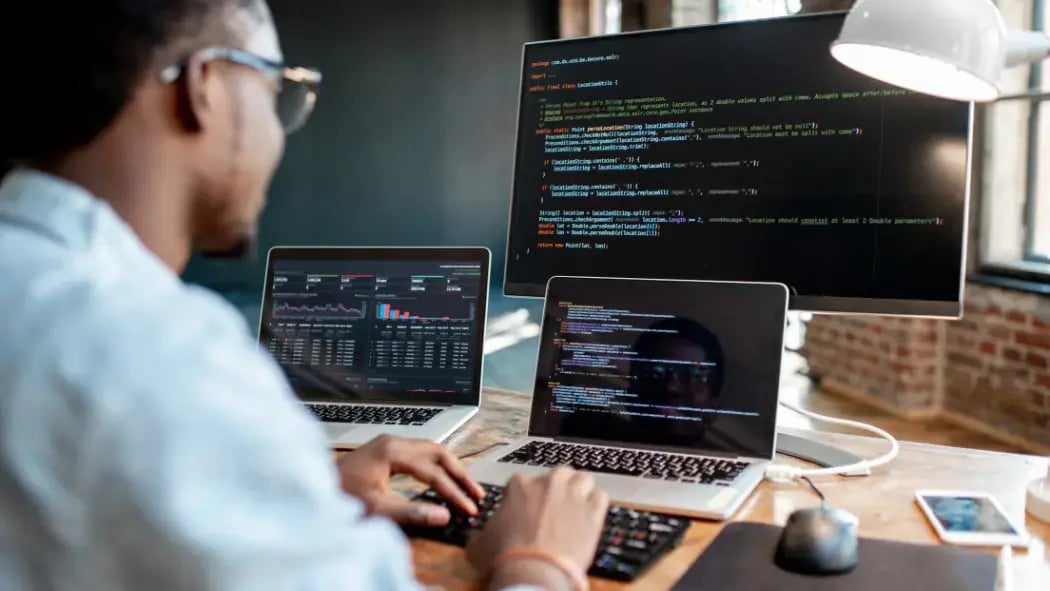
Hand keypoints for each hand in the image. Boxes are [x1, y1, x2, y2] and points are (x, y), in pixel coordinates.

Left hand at [337, 435, 484, 526]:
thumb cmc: (338, 496)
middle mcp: (392, 442)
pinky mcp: (383, 451)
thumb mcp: (375, 508)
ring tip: (465, 487)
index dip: (454, 491)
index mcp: (392, 451)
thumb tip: (443, 515)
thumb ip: (411, 512)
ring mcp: (387, 444)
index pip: (434, 471)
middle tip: (476, 494)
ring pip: (430, 450)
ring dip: (449, 468)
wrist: (311, 488)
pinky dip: (435, 466)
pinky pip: (419, 454)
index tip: (469, 508)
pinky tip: (441, 479)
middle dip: (459, 474)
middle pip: (438, 452)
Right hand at [466, 467, 608, 587]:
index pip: (527, 482)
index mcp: (519, 485)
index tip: (530, 513)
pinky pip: (601, 497)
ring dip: (580, 490)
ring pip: (583, 479)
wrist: (533, 571)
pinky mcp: (593, 511)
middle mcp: (548, 483)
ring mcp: (573, 495)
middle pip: (559, 474)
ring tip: (576, 509)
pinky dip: (596, 505)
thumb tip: (478, 538)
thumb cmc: (504, 557)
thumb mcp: (479, 544)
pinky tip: (590, 518)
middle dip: (558, 488)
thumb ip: (481, 534)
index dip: (529, 498)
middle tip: (555, 508)